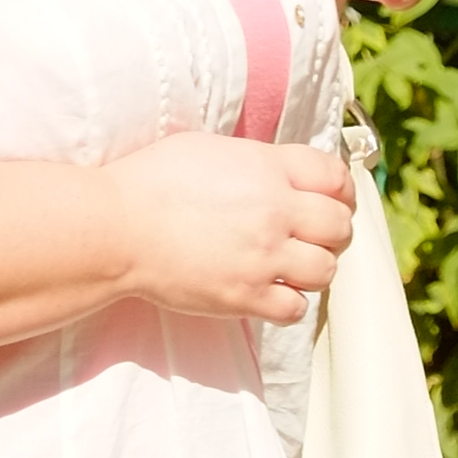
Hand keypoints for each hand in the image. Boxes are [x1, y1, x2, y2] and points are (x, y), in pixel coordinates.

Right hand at [104, 131, 355, 324]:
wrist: (117, 226)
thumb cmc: (152, 182)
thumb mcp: (211, 149)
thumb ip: (258, 161)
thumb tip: (283, 173)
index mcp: (267, 167)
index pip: (335, 176)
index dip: (340, 190)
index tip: (333, 199)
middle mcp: (274, 210)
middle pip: (339, 226)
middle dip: (332, 232)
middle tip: (314, 236)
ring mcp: (263, 256)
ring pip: (326, 269)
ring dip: (314, 268)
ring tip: (292, 265)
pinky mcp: (245, 294)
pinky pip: (295, 308)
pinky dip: (289, 302)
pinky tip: (271, 291)